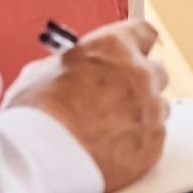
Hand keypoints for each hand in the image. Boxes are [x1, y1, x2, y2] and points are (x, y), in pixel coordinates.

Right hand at [12, 19, 170, 192]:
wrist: (39, 159)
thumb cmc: (35, 116)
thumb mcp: (43, 72)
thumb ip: (74, 65)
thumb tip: (76, 69)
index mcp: (114, 48)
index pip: (143, 32)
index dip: (135, 45)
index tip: (131, 52)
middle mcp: (140, 75)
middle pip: (155, 72)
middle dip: (139, 82)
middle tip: (115, 96)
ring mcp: (150, 110)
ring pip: (157, 108)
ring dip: (139, 115)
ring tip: (107, 130)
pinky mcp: (153, 144)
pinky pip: (153, 139)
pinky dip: (137, 143)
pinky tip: (110, 149)